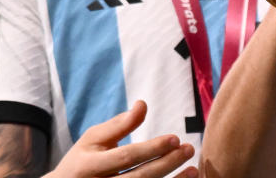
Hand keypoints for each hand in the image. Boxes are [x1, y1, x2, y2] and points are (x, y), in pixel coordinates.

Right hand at [45, 101, 195, 177]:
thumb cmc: (81, 162)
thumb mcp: (92, 140)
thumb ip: (118, 125)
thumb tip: (143, 104)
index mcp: (89, 166)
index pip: (126, 157)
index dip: (151, 148)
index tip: (175, 138)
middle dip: (166, 164)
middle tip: (189, 149)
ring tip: (194, 170)